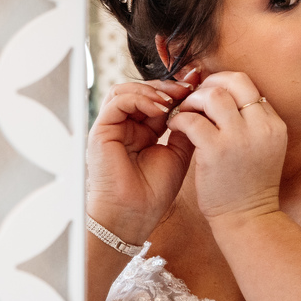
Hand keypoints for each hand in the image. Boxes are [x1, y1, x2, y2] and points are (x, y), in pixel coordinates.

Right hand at [86, 77, 196, 244]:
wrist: (134, 215)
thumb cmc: (153, 192)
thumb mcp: (178, 154)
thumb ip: (185, 130)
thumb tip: (198, 106)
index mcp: (143, 131)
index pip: (156, 100)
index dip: (176, 91)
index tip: (199, 84)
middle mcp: (125, 126)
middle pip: (141, 91)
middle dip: (167, 87)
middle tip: (189, 87)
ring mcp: (112, 127)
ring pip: (126, 90)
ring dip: (153, 91)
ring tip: (173, 100)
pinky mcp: (101, 130)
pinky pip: (118, 101)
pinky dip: (140, 99)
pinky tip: (161, 108)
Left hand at [167, 71, 286, 223]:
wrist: (249, 219)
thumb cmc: (249, 186)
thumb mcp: (264, 149)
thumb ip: (252, 124)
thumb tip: (226, 99)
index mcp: (273, 124)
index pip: (248, 86)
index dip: (224, 85)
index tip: (209, 96)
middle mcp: (261, 126)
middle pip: (235, 81)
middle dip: (210, 84)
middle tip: (195, 99)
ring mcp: (240, 137)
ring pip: (213, 95)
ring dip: (193, 100)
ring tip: (184, 112)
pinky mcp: (217, 150)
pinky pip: (192, 119)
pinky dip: (180, 119)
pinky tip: (175, 127)